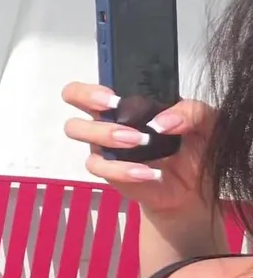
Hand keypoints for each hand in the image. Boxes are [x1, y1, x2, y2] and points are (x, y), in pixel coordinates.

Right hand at [61, 82, 213, 215]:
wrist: (199, 186)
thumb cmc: (195, 147)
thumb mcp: (206, 121)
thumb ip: (192, 111)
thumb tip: (162, 122)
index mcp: (123, 106)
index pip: (85, 92)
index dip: (87, 91)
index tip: (113, 97)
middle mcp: (106, 125)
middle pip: (71, 111)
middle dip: (89, 105)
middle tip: (116, 109)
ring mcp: (104, 150)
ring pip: (78, 135)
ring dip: (105, 133)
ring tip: (139, 141)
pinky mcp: (110, 173)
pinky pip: (100, 167)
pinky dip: (124, 169)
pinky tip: (148, 171)